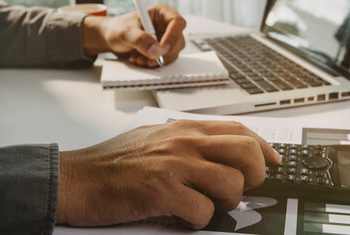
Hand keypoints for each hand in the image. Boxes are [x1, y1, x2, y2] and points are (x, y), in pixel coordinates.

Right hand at [56, 120, 280, 228]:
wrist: (74, 178)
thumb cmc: (113, 163)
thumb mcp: (157, 138)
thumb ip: (190, 142)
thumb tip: (224, 154)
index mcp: (185, 129)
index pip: (240, 131)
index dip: (265, 148)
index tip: (275, 161)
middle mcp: (184, 142)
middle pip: (247, 153)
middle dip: (256, 176)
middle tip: (241, 190)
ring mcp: (174, 165)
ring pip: (232, 185)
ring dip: (227, 203)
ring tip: (207, 206)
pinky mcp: (161, 190)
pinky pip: (204, 211)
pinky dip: (200, 221)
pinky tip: (184, 217)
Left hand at [81, 4, 186, 66]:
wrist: (111, 38)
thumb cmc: (117, 28)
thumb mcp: (126, 32)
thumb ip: (140, 40)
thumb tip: (156, 51)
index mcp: (161, 13)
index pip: (177, 22)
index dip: (172, 35)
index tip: (161, 47)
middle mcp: (166, 25)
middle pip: (178, 40)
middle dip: (164, 52)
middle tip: (150, 58)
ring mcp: (166, 38)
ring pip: (173, 52)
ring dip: (157, 59)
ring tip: (139, 59)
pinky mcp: (162, 50)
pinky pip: (165, 60)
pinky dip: (153, 63)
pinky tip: (140, 60)